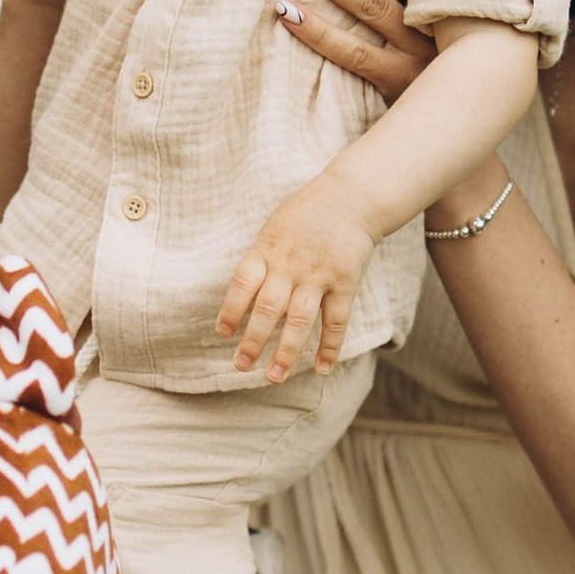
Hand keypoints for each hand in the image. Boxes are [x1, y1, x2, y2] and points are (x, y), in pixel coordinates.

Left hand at [216, 179, 379, 383]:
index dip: (230, 310)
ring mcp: (319, 275)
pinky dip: (330, 346)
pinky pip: (336, 320)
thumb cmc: (306, 214)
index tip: (223, 333)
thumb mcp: (274, 229)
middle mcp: (290, 266)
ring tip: (273, 377)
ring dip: (286, 351)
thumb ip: (261, 260)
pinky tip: (322, 368)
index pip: (242, 283)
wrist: (351, 197)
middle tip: (241, 365)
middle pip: (267, 308)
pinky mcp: (345, 283)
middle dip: (253, 340)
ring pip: (299, 320)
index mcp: (268, 250)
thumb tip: (242, 295)